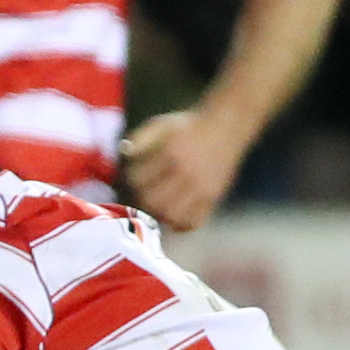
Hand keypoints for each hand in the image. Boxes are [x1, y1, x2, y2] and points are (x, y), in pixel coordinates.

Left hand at [118, 108, 248, 229]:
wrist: (225, 127)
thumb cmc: (188, 127)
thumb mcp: (162, 124)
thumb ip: (140, 138)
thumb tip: (124, 154)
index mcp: (169, 152)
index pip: (138, 179)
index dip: (132, 179)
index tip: (135, 175)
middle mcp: (185, 171)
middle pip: (152, 201)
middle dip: (142, 199)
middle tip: (145, 194)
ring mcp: (200, 187)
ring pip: (171, 215)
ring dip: (160, 214)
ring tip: (159, 206)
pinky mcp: (212, 197)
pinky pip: (193, 222)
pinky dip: (181, 224)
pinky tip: (175, 216)